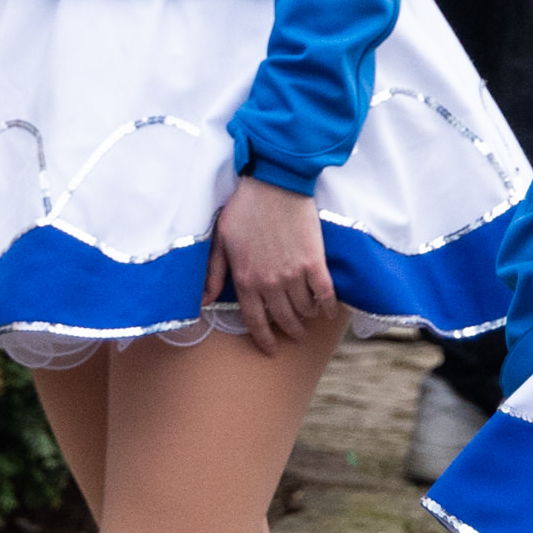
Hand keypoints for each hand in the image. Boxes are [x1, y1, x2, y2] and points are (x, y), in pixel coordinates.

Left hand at [208, 175, 335, 353]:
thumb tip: (203, 301)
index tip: (271, 349)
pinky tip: (328, 310)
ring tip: (309, 316)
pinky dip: (328, 306)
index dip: (264, 339)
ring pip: (304, 309)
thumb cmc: (244, 209)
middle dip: (290, 331)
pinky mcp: (314, 262)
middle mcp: (269, 283)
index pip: (255, 321)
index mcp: (245, 279)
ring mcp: (293, 274)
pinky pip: (325, 294)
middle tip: (295, 334)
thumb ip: (213, 273)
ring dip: (307, 316)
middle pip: (282, 319)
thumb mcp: (220, 240)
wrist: (274, 184)